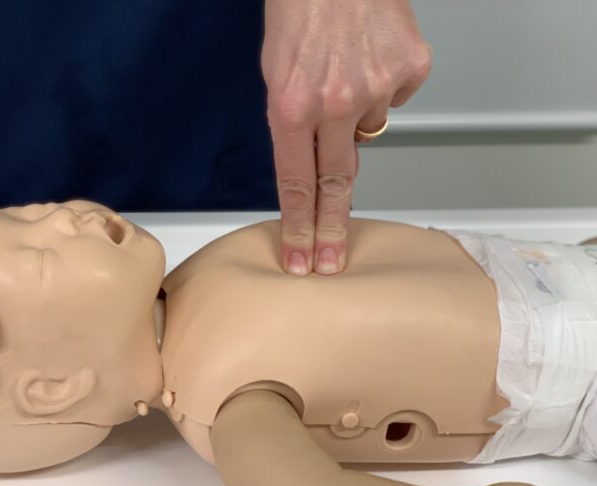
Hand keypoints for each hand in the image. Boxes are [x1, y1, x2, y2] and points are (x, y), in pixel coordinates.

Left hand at [262, 0, 431, 274]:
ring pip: (369, 129)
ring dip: (356, 114)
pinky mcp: (410, 71)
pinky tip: (371, 57)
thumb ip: (293, 121)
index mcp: (291, 106)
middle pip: (336, 183)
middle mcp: (335, 104)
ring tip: (345, 71)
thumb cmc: (300, 5)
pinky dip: (383, 85)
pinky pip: (396, 98)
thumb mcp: (276, 70)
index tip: (300, 256)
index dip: (297, 226)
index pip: (295, 184)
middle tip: (329, 260)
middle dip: (330, 228)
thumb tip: (315, 157)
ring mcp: (376, 88)